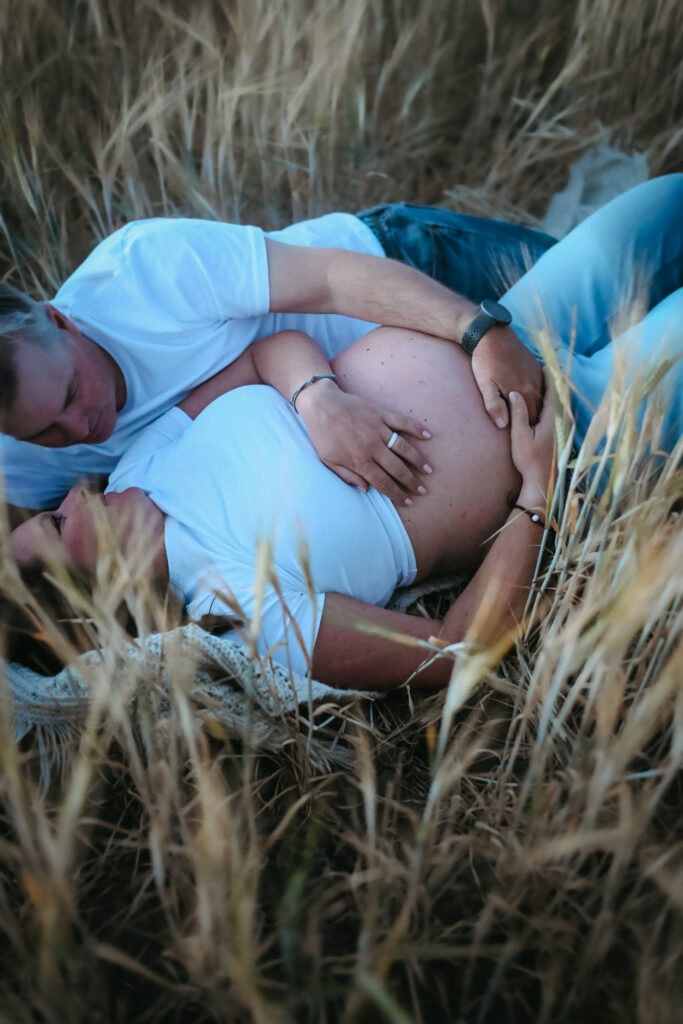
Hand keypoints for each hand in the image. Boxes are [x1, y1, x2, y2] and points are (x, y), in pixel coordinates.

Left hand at [295, 382, 431, 503]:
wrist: (320, 404)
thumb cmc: (321, 434)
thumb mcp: (328, 460)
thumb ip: (346, 476)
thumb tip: (366, 489)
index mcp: (359, 460)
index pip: (383, 482)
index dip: (397, 494)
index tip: (408, 501)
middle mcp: (372, 447)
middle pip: (397, 469)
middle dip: (411, 482)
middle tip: (422, 490)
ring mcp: (378, 429)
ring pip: (404, 448)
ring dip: (418, 460)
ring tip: (429, 470)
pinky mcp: (381, 414)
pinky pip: (402, 422)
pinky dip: (416, 429)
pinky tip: (428, 436)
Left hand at [471, 326, 542, 427]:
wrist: (491, 334)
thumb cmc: (485, 361)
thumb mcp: (485, 385)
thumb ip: (494, 406)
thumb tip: (502, 425)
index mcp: (523, 391)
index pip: (531, 418)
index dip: (527, 428)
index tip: (521, 435)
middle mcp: (534, 384)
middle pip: (539, 409)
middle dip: (533, 419)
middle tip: (526, 430)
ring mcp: (536, 374)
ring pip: (542, 397)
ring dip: (536, 406)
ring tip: (528, 416)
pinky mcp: (535, 366)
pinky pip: (542, 385)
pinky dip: (538, 394)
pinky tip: (530, 398)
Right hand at [508, 374, 556, 501]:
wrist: (542, 482)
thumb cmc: (529, 460)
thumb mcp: (520, 436)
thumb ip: (519, 413)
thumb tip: (515, 393)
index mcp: (553, 418)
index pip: (553, 390)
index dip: (549, 376)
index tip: (543, 363)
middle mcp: (561, 420)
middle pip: (559, 393)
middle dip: (552, 380)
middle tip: (543, 365)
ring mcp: (562, 427)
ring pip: (560, 402)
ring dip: (553, 390)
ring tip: (544, 378)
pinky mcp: (560, 433)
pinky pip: (558, 410)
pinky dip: (553, 401)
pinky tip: (546, 399)